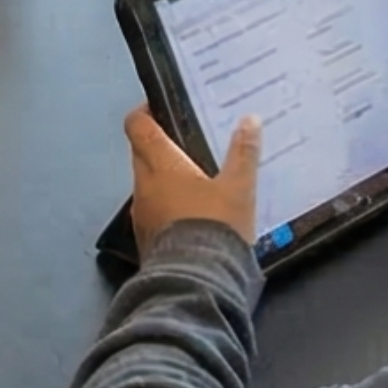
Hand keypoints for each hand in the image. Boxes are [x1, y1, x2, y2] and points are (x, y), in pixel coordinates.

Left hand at [124, 106, 260, 254]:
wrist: (197, 282)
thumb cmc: (214, 224)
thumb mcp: (239, 187)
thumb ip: (244, 152)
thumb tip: (249, 120)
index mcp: (160, 165)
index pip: (138, 125)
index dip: (146, 110)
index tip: (164, 105)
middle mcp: (143, 186)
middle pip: (142, 152)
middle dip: (161, 143)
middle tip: (192, 139)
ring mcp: (141, 215)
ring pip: (147, 182)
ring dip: (165, 176)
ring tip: (198, 175)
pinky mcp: (146, 239)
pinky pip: (154, 208)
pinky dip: (168, 202)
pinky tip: (194, 209)